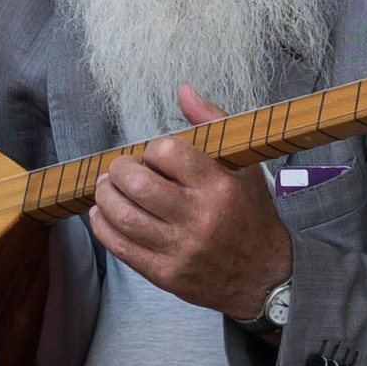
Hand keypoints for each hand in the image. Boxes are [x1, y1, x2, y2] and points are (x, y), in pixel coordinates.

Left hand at [92, 83, 292, 320]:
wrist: (263, 276)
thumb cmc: (250, 215)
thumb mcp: (243, 166)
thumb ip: (212, 124)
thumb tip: (183, 89)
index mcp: (220, 187)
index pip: (168, 153)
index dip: (152, 149)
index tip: (154, 155)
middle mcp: (200, 219)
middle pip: (138, 185)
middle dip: (119, 170)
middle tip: (120, 169)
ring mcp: (181, 250)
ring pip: (124, 217)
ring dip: (106, 196)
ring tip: (108, 188)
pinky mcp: (166, 274)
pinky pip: (121, 247)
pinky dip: (103, 226)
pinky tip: (103, 214)